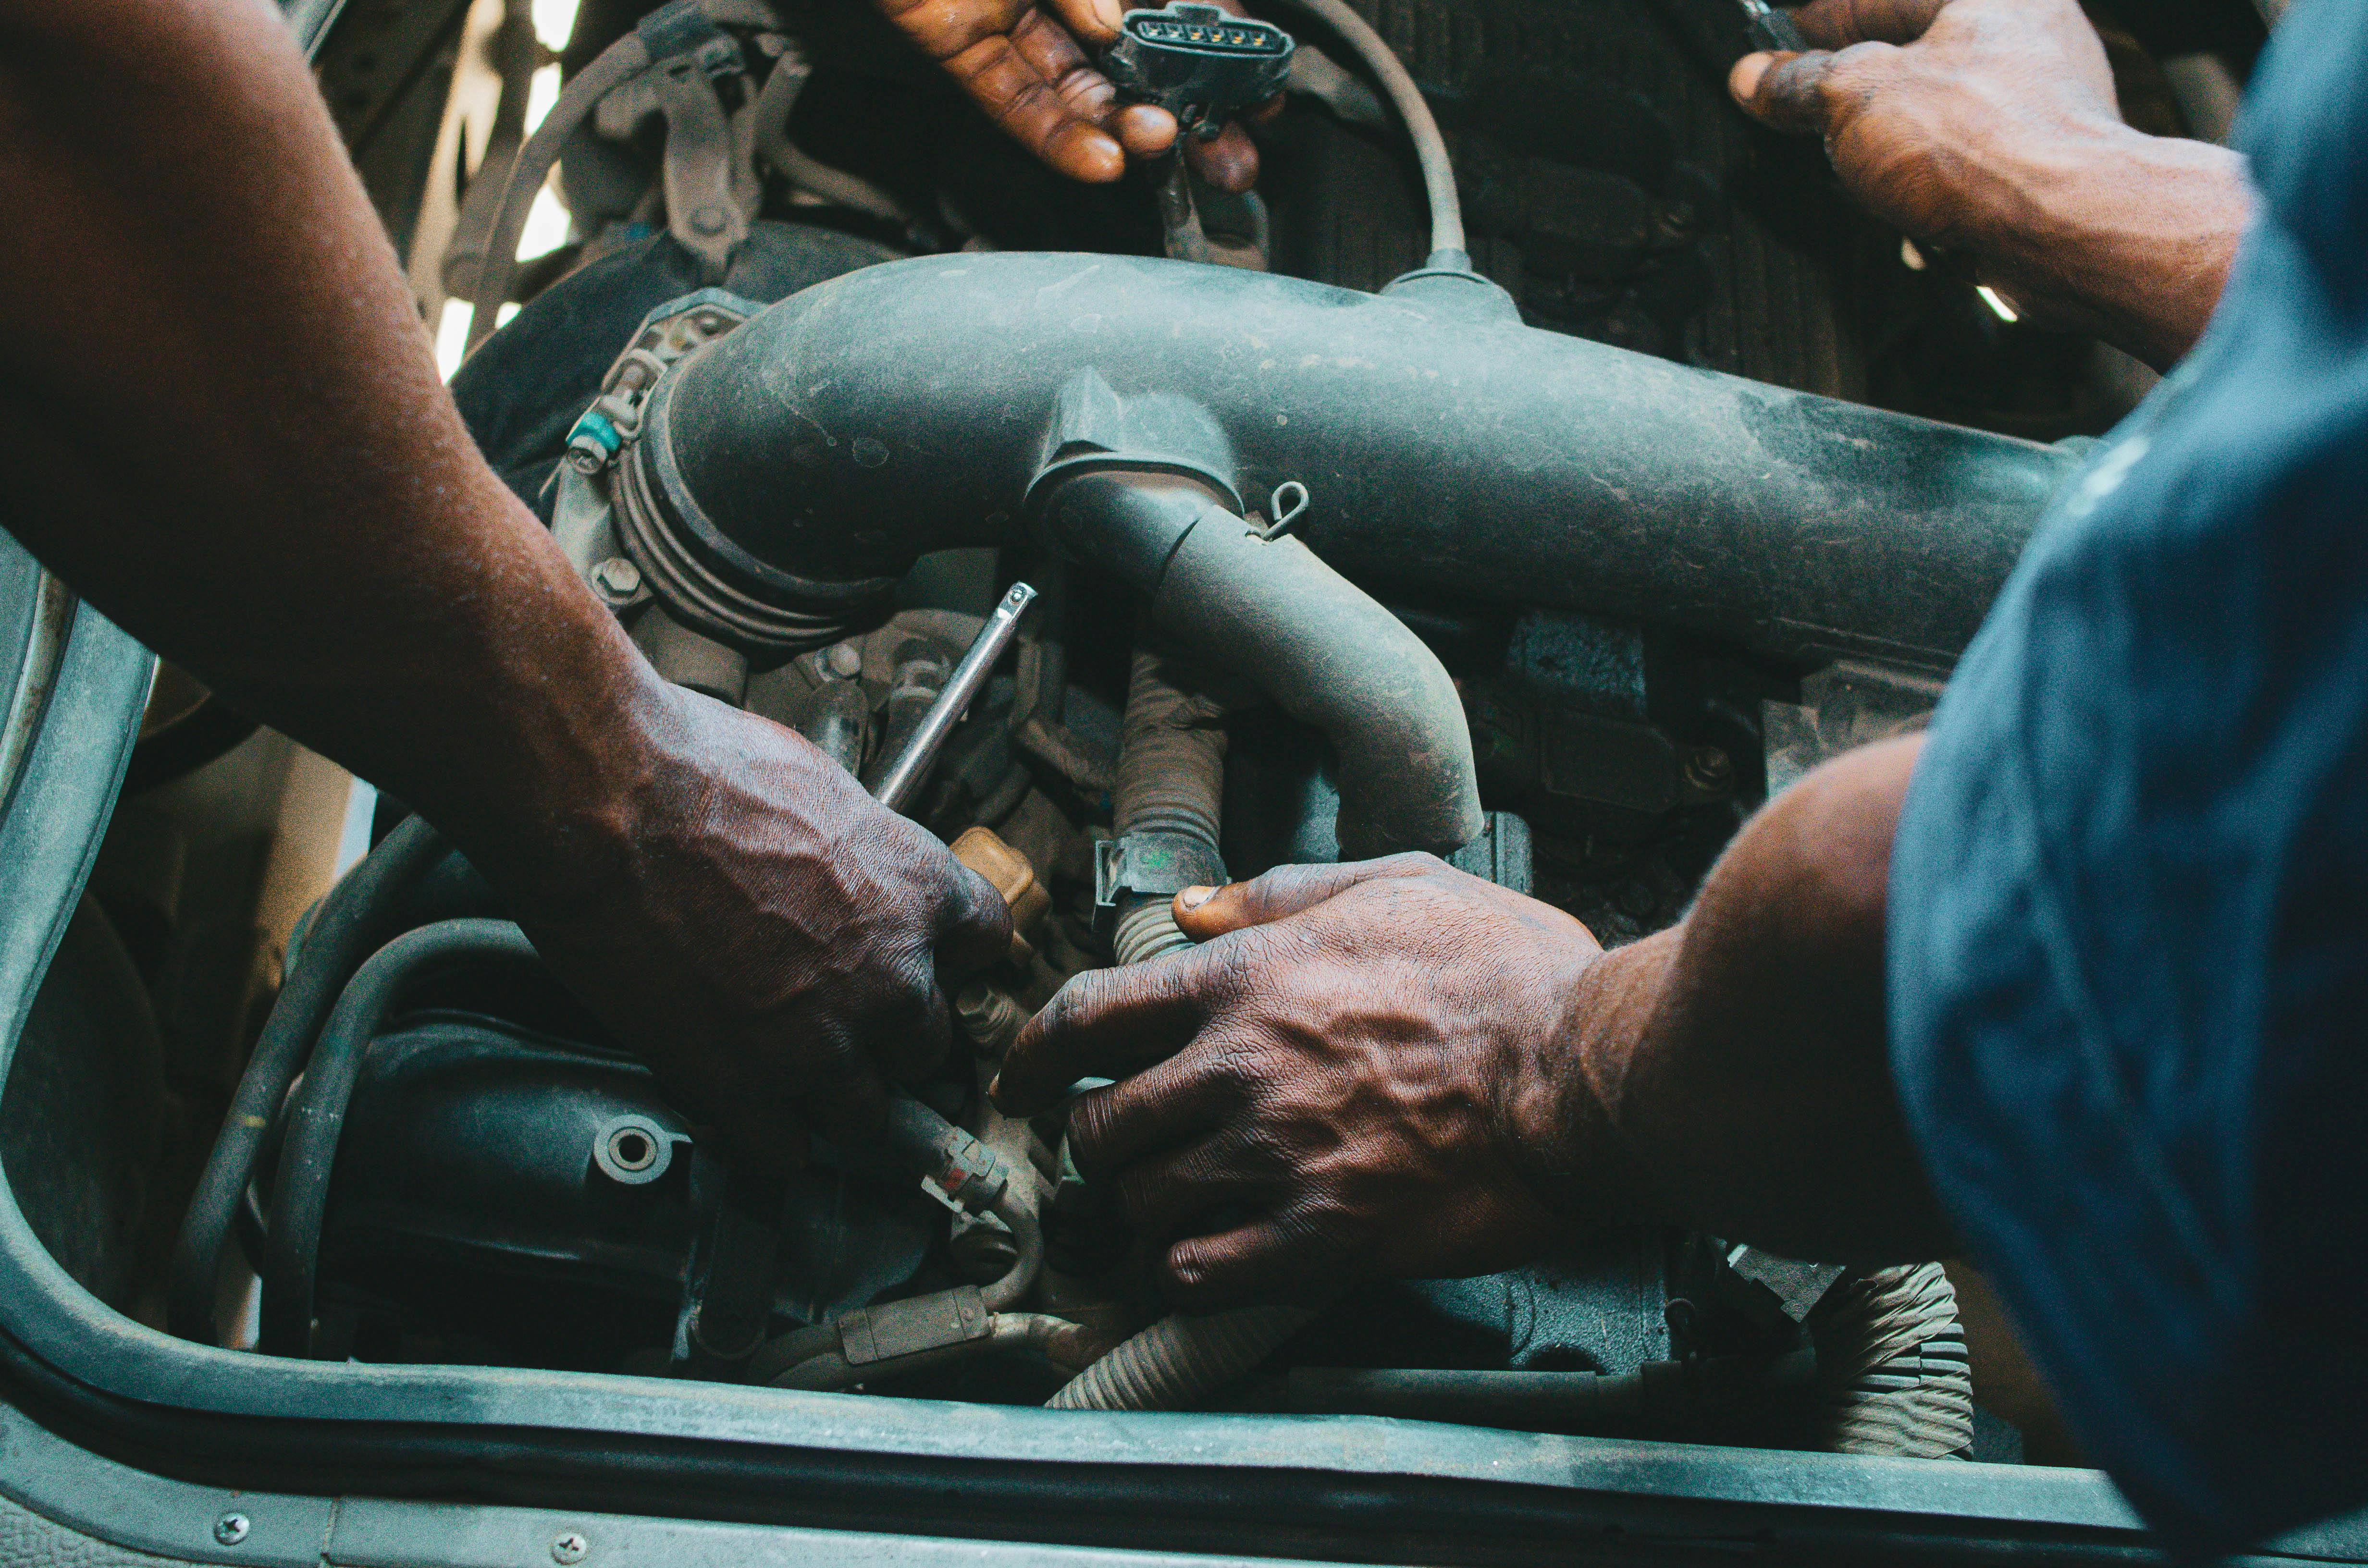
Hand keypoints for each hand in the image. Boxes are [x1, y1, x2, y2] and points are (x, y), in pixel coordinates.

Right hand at [497, 683, 1011, 1179]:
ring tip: (792, 1077)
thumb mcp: (820, 788)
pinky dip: (769, 1142)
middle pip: (927, 1042)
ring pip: (865, 1115)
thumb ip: (856, 851)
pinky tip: (748, 1115)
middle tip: (838, 1020)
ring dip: (834, 1100)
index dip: (945, 954)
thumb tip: (844, 864)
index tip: (919, 960)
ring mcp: (821, 1040)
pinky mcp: (743, 1084)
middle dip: (885, 1037)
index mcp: (919, 893)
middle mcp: (890, 976)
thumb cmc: (700, 773)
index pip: (985, 943)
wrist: (611, 801)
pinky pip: (785, 1153)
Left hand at [873, 0, 1269, 188]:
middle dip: (1185, 109)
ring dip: (1121, 125)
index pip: (1171, 2)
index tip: (1254, 93)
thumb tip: (1116, 23)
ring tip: (1156, 147)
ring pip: (1076, 86)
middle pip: (1133, 57)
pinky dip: (1053, 132)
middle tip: (1227, 154)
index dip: (1216, 47)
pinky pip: (1011, 99)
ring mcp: (1007, 8)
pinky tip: (1099, 155)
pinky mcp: (956, 40)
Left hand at [993, 855, 1616, 1309]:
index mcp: (1248, 979)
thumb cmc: (1510, 975)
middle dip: (1096, 1141)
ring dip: (1143, 1208)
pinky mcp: (1323, 1237)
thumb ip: (1281, 893)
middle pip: (1100, 1123)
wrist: (1590, 1072)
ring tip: (1171, 1204)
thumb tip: (1195, 905)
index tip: (1018, 1078)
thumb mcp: (1395, 886)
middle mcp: (1243, 1067)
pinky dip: (1183, 1273)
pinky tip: (1203, 1261)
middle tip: (1120, 1149)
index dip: (1032, 1054)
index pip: (1088, 1016)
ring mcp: (1278, 1157)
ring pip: (1142, 1201)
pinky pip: (1201, 1273)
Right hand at [1729, 0, 2248, 366]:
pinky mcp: (2050, 169)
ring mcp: (2048, 105)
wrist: (2066, 229)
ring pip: (1944, 118)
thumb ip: (1798, 84)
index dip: (1822, 18)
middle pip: (1918, 55)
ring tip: (1857, 171)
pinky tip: (1910, 214)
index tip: (1781, 41)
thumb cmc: (1988, 147)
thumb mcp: (1852, 98)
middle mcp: (2031, 39)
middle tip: (1808, 109)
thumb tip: (1757, 78)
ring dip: (1895, 147)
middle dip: (1859, 90)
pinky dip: (1933, 191)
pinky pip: (1970, 170)